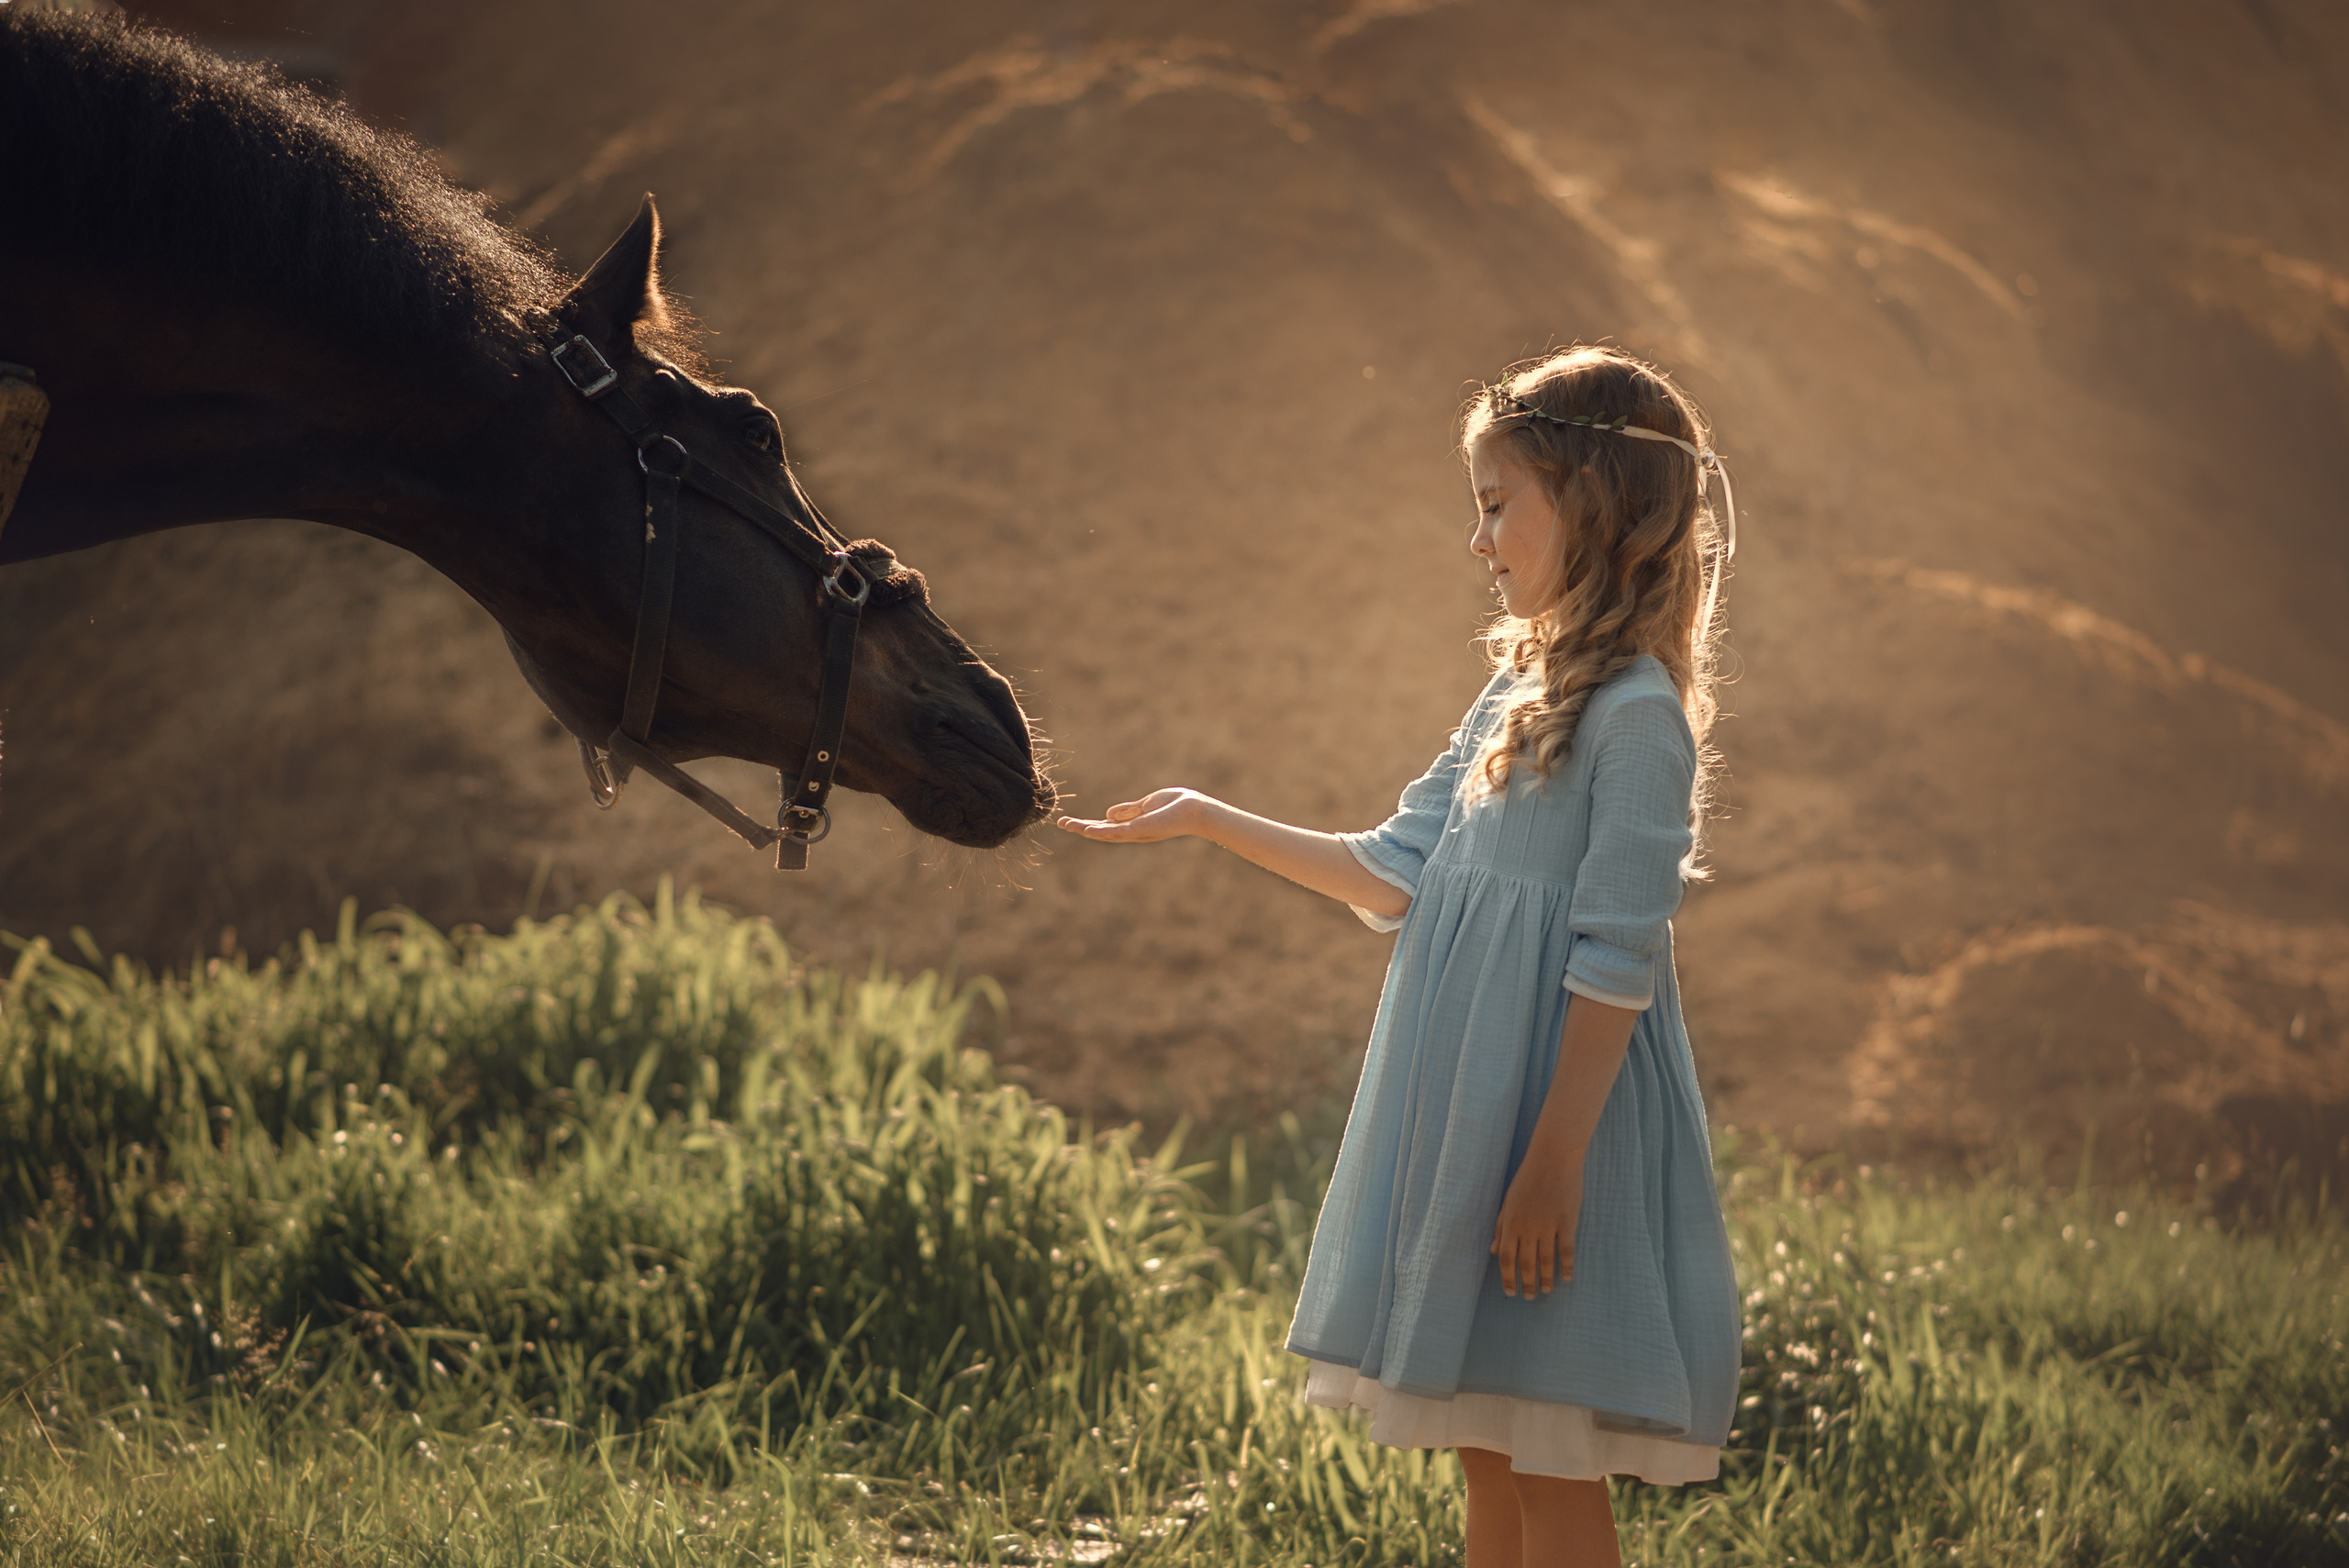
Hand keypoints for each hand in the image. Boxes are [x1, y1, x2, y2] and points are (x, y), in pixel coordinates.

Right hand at [1054, 788, 1218, 843]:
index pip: (1107, 826)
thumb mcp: (1147, 803)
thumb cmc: (1178, 805)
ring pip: (1105, 833)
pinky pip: (1117, 831)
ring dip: (1085, 829)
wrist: (1195, 810)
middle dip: (1081, 827)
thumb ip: (1129, 809)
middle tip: (1061, 823)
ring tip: (1066, 824)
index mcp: (1134, 824)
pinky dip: (1101, 831)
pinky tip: (1087, 829)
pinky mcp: (1140, 830)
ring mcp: (1136, 832)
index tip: (1072, 821)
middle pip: (1102, 831)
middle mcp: (1133, 831)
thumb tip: (1107, 814)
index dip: (1090, 824)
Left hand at [1491, 1144, 1582, 1297]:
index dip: (1508, 1278)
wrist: (1553, 1157)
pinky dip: (1567, 1266)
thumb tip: (1494, 1251)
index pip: (1507, 1258)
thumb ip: (1501, 1227)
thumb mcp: (1508, 1201)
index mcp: (1511, 1222)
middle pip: (1526, 1263)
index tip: (1511, 1292)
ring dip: (1546, 1278)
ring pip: (1547, 1260)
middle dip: (1527, 1283)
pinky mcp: (1567, 1221)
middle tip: (1530, 1297)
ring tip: (1547, 1290)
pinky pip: (1567, 1249)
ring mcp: (1549, 1225)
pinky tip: (1566, 1278)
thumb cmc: (1528, 1178)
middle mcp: (1528, 1227)